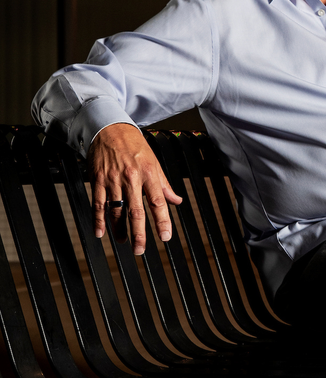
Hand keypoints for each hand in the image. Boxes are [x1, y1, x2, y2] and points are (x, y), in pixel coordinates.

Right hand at [88, 123, 181, 254]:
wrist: (109, 128)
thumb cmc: (134, 145)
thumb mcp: (153, 161)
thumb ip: (164, 184)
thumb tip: (176, 200)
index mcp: (148, 173)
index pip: (158, 202)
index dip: (162, 221)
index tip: (165, 236)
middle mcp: (131, 178)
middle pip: (136, 211)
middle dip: (139, 233)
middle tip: (140, 250)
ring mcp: (113, 180)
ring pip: (116, 211)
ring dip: (119, 230)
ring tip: (123, 241)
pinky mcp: (98, 180)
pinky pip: (98, 204)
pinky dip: (99, 220)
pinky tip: (100, 232)